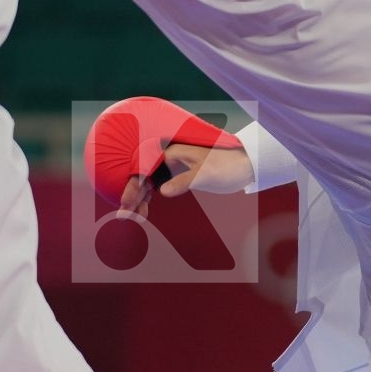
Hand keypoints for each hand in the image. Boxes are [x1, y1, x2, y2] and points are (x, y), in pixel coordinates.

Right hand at [115, 143, 254, 216]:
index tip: (127, 204)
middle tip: (124, 216)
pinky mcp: (180, 177)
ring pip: (149, 185)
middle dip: (133, 196)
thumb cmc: (228, 165)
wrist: (246, 165)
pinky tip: (144, 212)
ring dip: (140, 200)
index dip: (134, 187)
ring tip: (132, 218)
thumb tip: (162, 192)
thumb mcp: (206, 174)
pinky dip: (150, 200)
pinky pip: (158, 188)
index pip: (145, 170)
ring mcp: (173, 168)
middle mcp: (169, 158)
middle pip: (143, 178)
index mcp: (172, 153)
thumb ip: (183, 181)